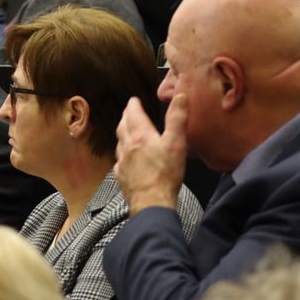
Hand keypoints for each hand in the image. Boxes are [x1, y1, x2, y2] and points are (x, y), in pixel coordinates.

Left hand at [114, 95, 187, 215]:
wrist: (151, 202)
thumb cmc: (166, 174)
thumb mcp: (176, 142)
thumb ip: (177, 119)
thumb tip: (179, 97)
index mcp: (140, 136)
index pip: (133, 114)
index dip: (133, 105)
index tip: (133, 100)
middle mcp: (127, 146)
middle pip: (123, 127)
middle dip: (126, 117)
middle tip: (129, 112)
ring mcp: (122, 162)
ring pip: (119, 143)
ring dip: (123, 134)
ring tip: (127, 131)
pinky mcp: (122, 175)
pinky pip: (119, 160)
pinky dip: (122, 154)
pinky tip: (125, 157)